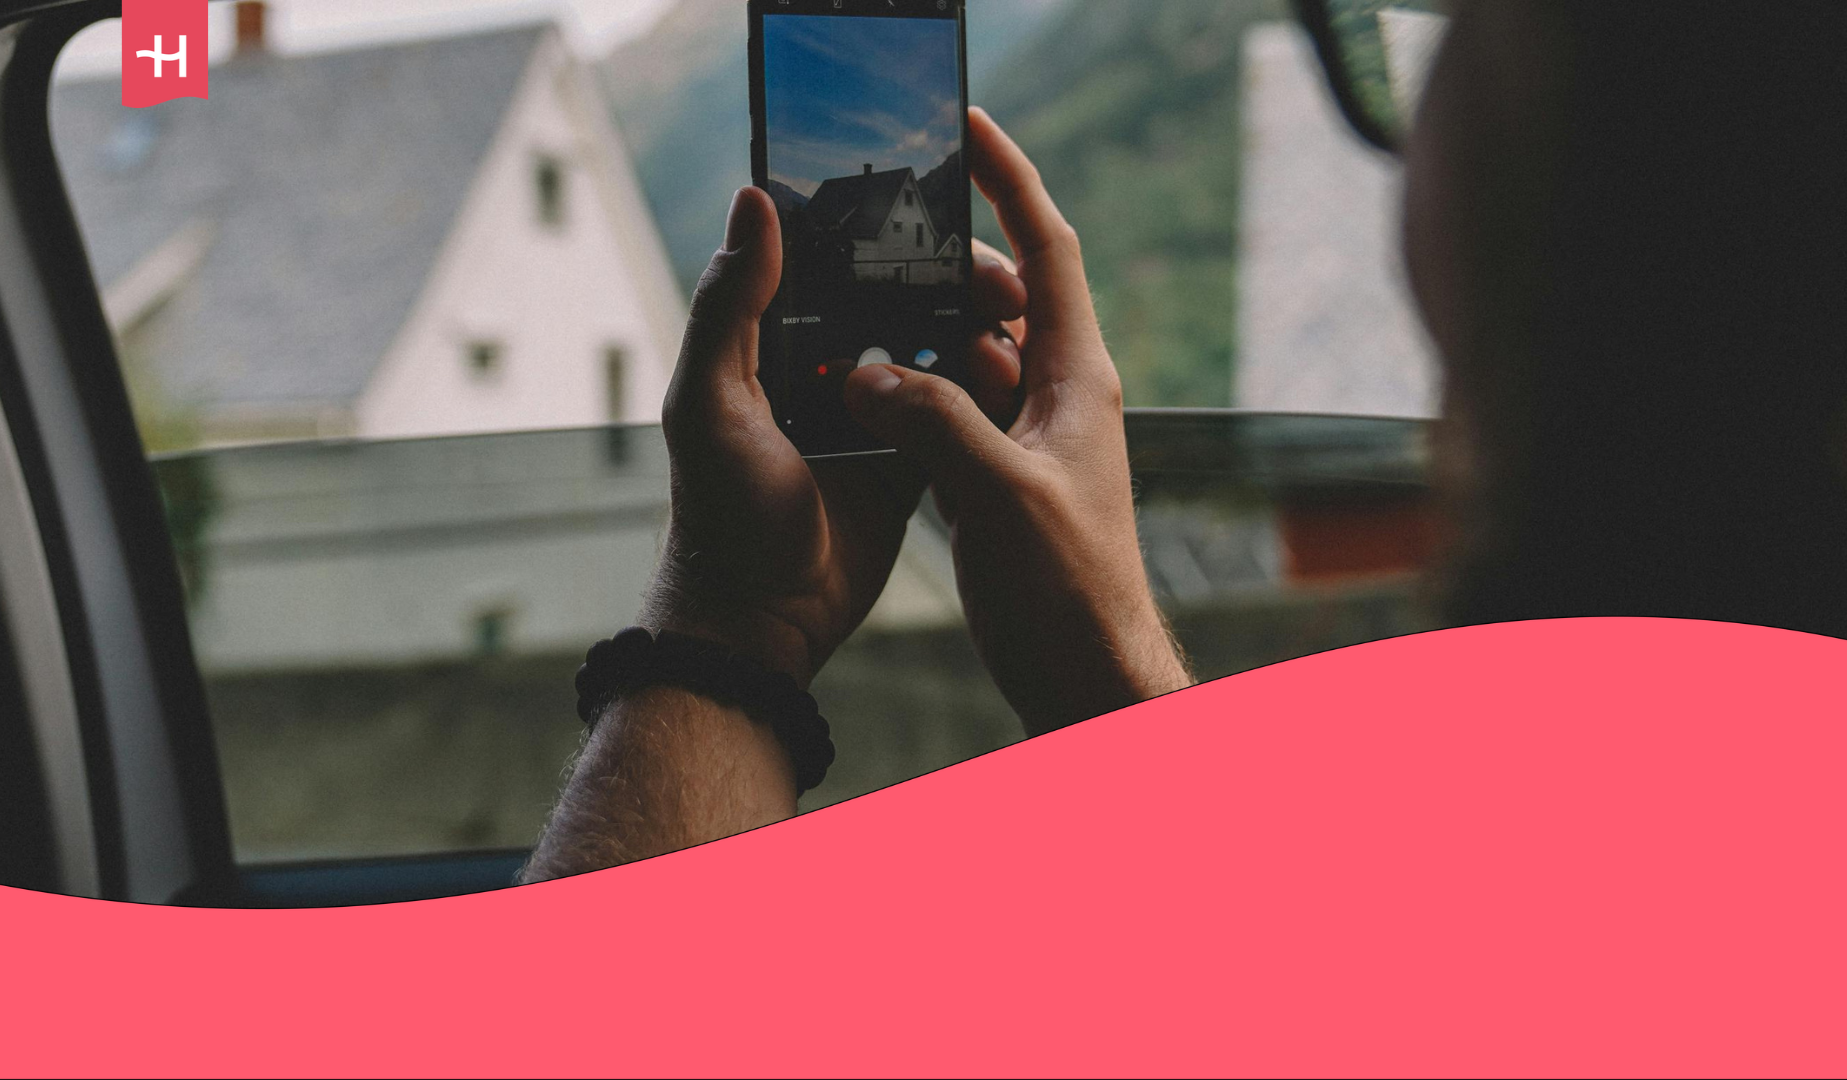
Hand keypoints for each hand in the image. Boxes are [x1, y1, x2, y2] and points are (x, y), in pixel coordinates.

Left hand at [642, 187, 1021, 687]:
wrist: (762, 623)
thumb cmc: (719, 515)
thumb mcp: (710, 402)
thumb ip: (729, 305)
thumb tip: (754, 200)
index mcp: (773, 340)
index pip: (831, 257)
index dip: (883, 226)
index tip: (940, 206)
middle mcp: (823, 365)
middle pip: (898, 295)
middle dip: (953, 277)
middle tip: (1001, 282)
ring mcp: (872, 411)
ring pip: (934, 346)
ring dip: (975, 329)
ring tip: (1015, 322)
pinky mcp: (910, 457)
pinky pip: (956, 410)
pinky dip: (985, 391)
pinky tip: (1016, 372)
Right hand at [845, 108, 1193, 734]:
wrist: (1087, 678)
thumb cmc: (1069, 591)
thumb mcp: (1000, 494)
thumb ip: (934, 419)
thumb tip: (870, 367)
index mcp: (1077, 379)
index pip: (1048, 250)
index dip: (1010, 181)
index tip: (967, 128)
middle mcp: (1059, 398)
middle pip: (1003, 297)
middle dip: (946, 264)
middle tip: (885, 245)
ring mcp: (1029, 440)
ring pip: (971, 358)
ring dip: (922, 334)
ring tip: (861, 315)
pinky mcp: (1000, 482)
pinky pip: (953, 414)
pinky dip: (914, 395)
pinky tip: (866, 396)